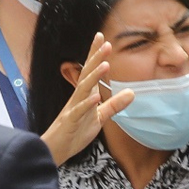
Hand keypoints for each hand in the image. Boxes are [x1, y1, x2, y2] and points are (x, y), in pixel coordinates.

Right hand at [40, 33, 134, 165]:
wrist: (56, 150)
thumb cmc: (75, 132)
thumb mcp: (99, 117)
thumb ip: (114, 105)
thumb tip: (132, 92)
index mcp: (85, 95)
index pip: (91, 71)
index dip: (96, 55)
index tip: (102, 38)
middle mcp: (78, 98)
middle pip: (86, 74)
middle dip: (95, 58)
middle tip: (105, 42)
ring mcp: (73, 109)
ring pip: (83, 89)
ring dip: (94, 76)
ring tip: (105, 64)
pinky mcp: (70, 122)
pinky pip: (78, 112)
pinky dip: (87, 105)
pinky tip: (95, 98)